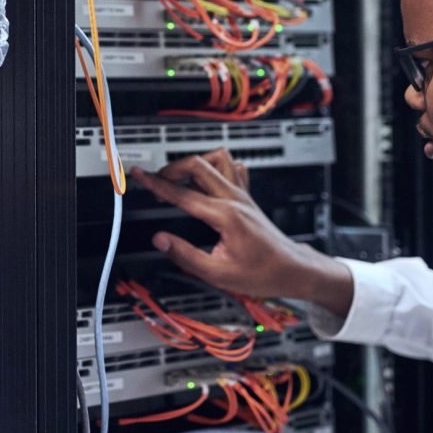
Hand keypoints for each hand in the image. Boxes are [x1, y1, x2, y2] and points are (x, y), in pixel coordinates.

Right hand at [131, 149, 353, 315]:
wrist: (293, 269)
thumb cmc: (262, 274)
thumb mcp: (218, 274)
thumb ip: (185, 255)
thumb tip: (160, 239)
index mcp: (225, 216)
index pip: (181, 194)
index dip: (155, 184)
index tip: (139, 176)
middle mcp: (234, 199)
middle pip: (197, 164)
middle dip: (171, 169)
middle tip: (156, 181)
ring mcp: (242, 194)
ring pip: (217, 158)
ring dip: (195, 163)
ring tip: (181, 179)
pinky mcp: (247, 196)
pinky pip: (232, 167)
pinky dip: (216, 167)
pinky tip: (207, 179)